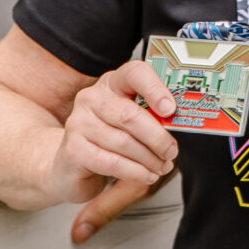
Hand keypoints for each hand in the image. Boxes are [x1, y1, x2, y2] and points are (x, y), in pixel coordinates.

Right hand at [48, 61, 177, 239]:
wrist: (68, 165)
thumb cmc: (106, 141)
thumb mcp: (130, 124)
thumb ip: (151, 118)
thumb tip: (180, 123)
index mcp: (111, 84)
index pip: (134, 73)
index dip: (155, 89)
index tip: (172, 109)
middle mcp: (91, 98)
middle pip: (130, 115)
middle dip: (157, 137)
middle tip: (171, 151)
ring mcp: (78, 123)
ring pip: (124, 142)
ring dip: (149, 159)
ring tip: (161, 166)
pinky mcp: (73, 150)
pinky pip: (112, 162)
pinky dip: (135, 172)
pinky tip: (146, 176)